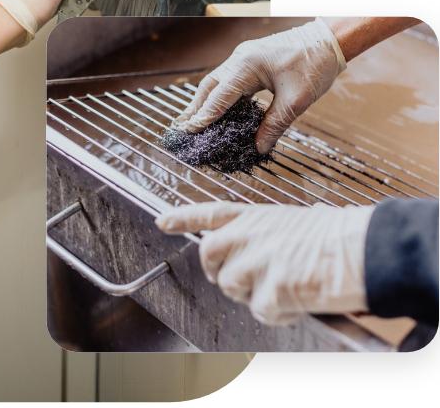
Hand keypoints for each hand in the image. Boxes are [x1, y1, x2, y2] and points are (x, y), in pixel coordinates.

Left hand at [156, 201, 372, 324]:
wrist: (363, 249)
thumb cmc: (337, 236)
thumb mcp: (292, 223)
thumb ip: (264, 236)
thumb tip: (252, 258)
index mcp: (255, 215)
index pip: (210, 213)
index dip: (183, 218)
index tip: (163, 222)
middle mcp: (249, 234)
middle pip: (209, 256)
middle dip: (218, 273)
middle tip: (239, 281)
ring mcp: (257, 260)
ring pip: (232, 286)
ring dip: (252, 295)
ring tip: (282, 289)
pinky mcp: (270, 288)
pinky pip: (260, 310)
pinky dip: (278, 313)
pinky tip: (297, 302)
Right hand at [173, 18, 346, 152]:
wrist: (330, 40)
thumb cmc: (316, 65)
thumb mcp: (297, 100)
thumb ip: (275, 124)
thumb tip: (259, 147)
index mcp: (247, 65)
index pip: (219, 95)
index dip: (204, 116)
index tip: (190, 131)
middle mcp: (239, 58)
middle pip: (209, 86)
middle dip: (196, 108)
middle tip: (183, 127)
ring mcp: (243, 56)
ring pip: (216, 81)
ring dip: (205, 101)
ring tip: (194, 120)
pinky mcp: (250, 59)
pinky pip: (228, 78)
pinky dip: (219, 94)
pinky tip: (218, 108)